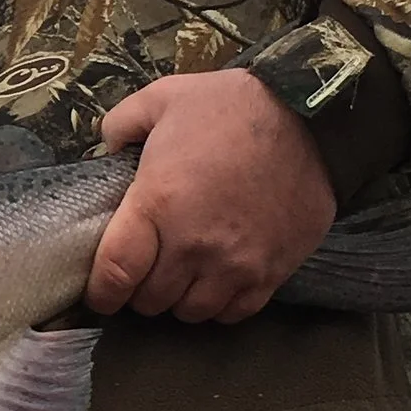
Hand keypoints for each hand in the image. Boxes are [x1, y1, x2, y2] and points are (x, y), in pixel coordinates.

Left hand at [86, 71, 335, 324]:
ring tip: (181, 275)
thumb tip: (105, 150)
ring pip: (191, 313)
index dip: (101, 292)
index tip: (101, 292)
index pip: (115, 274)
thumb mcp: (162, 98)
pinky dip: (219, 304)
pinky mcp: (272, 272)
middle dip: (140, 289)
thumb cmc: (231, 106)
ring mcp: (235, 264)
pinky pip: (234, 312)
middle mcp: (193, 244)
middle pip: (150, 300)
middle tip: (146, 269)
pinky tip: (216, 281)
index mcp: (158, 203)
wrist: (309, 116)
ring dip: (179, 299)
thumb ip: (120, 125)